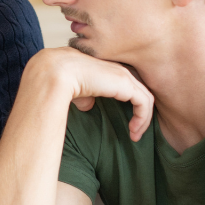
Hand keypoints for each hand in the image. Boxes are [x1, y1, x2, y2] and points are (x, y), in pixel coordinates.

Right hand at [32, 47, 154, 141]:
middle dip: (141, 113)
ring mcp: (125, 75)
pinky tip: (134, 131)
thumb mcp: (75, 89)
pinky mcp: (127, 85)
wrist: (58, 72)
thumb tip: (87, 106)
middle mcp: (119, 69)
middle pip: (140, 92)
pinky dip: (143, 119)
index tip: (125, 121)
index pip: (128, 86)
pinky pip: (144, 104)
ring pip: (146, 99)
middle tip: (135, 131)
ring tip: (135, 135)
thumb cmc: (61, 79)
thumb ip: (84, 96)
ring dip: (143, 120)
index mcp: (108, 68)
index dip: (130, 103)